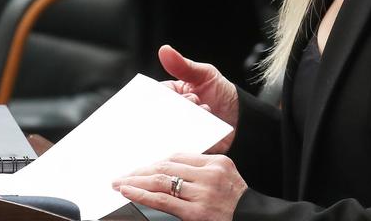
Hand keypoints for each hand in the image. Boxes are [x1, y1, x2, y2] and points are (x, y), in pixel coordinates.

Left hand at [114, 153, 246, 220]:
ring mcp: (202, 194)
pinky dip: (142, 194)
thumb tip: (172, 169)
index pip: (179, 156)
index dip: (157, 162)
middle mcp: (210, 175)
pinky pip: (162, 200)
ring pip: (161, 181)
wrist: (251, 218)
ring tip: (120, 183)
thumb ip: (203, 170)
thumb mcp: (226, 176)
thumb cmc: (237, 201)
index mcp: (217, 163)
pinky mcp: (195, 212)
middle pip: (167, 166)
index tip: (142, 167)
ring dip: (136, 181)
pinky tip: (129, 192)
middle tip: (123, 175)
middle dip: (141, 170)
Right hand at [160, 45, 238, 152]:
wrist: (242, 118)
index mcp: (168, 96)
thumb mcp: (205, 75)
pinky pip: (177, 147)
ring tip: (206, 111)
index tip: (177, 95)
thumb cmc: (221, 93)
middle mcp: (168, 115)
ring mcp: (175, 132)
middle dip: (176, 109)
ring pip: (166, 131)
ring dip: (185, 121)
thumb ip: (184, 66)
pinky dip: (185, 140)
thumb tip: (164, 50)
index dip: (161, 97)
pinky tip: (199, 131)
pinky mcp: (184, 147)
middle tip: (195, 101)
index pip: (153, 97)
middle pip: (157, 115)